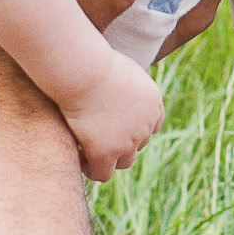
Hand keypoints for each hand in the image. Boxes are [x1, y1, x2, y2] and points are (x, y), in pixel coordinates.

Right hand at [56, 55, 163, 181]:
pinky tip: (79, 158)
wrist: (83, 71)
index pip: (151, 126)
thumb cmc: (93, 62)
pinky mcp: (106, 152)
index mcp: (153, 102)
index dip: (133, 128)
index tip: (115, 125)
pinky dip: (93, 170)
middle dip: (122, 142)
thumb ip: (124, 83)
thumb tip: (114, 90)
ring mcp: (128, 141)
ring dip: (110, 158)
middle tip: (98, 136)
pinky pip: (103, 173)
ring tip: (89, 152)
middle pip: (138, 144)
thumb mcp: (119, 68)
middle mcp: (146, 124)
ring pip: (124, 161)